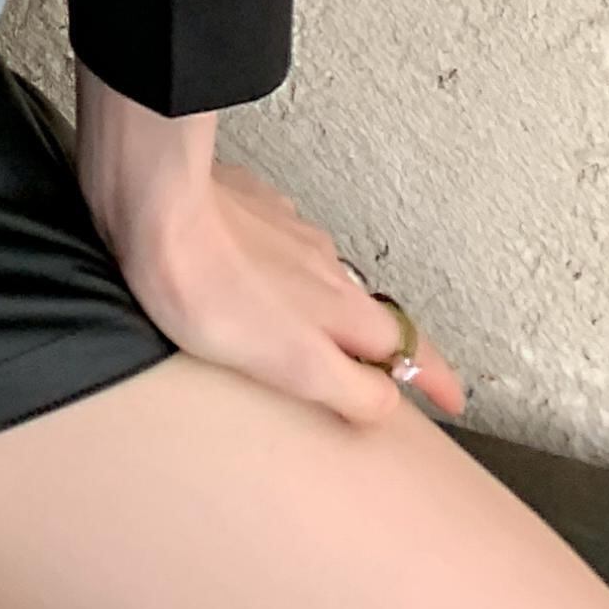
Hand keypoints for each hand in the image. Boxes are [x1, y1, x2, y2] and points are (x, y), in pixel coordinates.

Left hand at [73, 65, 467, 431]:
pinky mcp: (247, 206)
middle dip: (387, 342)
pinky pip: (279, 238)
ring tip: (319, 328)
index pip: (408, 349)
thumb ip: (349, 388)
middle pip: (372, 310)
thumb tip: (388, 405)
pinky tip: (260, 268)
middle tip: (391, 369)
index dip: (433, 377)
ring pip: (326, 274)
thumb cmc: (208, 288)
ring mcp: (285, 230)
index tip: (453, 399)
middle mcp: (323, 266)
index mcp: (338, 309)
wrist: (155, 203)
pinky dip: (283, 262)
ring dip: (332, 303)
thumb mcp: (290, 364)